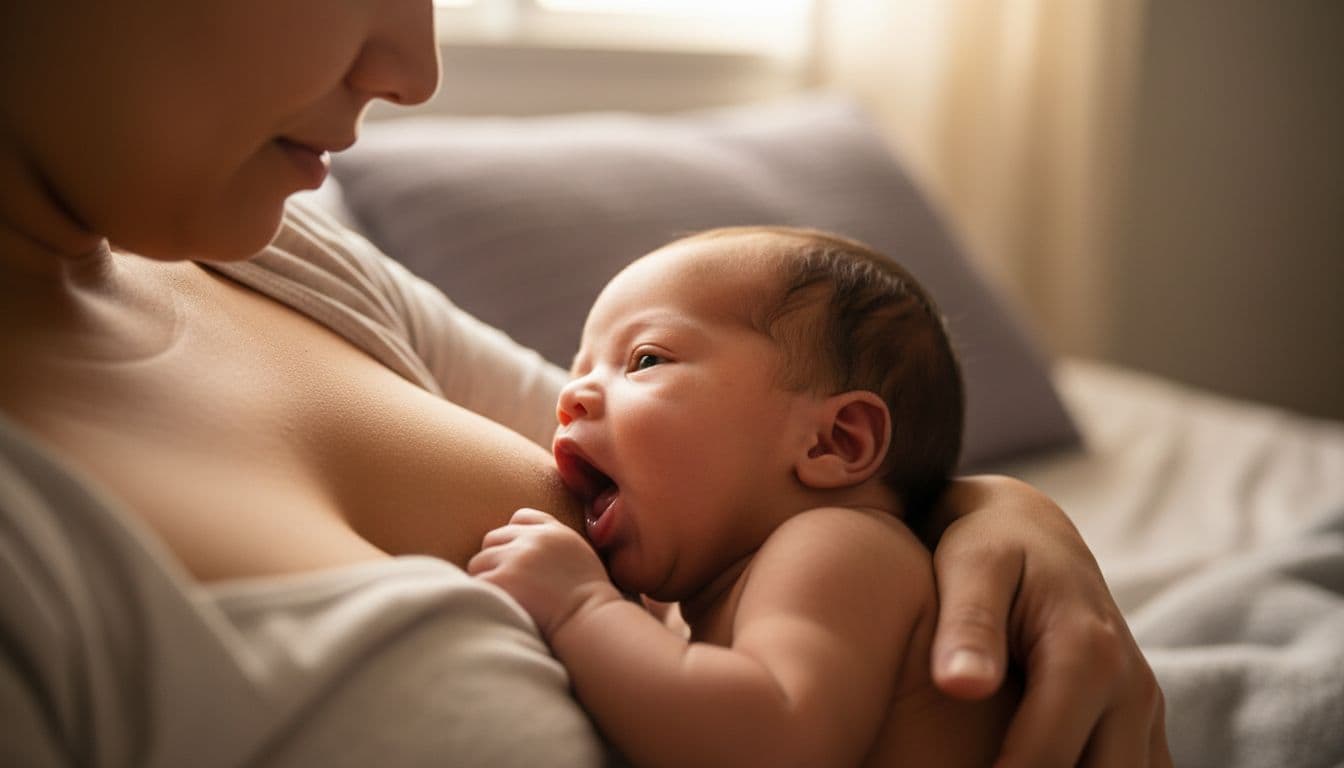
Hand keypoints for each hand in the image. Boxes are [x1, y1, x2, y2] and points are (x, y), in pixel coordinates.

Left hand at [468, 508, 619, 636]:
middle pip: (492, 539)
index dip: (513, 537)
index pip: (520, 518)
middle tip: (508, 585)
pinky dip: (481, 596)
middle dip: (495, 559)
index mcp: (553, 531)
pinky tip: (497, 608)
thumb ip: (554, 543)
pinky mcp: (501, 580)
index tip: (517, 558)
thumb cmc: (587, 599)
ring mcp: (515, 558)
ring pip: (478, 562)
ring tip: (504, 599)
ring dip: (485, 579)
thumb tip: (525, 546)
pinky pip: (475, 583)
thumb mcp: (579, 555)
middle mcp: (532, 540)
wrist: (588, 621)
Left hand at [928, 476, 1170, 766]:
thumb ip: (968, 625)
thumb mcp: (970, 569)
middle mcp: (1132, 687)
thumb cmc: (987, 546)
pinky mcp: (1141, 721)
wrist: (1030, 527)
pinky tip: (1038, 763)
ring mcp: (1144, 708)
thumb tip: (962, 686)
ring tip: (993, 765)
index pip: (1046, 759)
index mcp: (1089, 654)